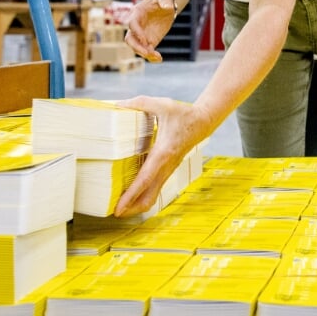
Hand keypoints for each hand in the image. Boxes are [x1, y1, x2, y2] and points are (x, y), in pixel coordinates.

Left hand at [113, 95, 210, 216]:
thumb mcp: (161, 104)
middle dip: (131, 209)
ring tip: (119, 206)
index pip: (144, 180)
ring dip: (137, 204)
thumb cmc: (182, 114)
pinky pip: (155, 189)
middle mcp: (166, 166)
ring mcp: (168, 170)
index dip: (130, 196)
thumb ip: (138, 103)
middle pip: (148, 197)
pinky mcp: (168, 170)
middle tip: (114, 212)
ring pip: (152, 196)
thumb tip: (116, 105)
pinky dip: (142, 195)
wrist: (203, 121)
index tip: (118, 208)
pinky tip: (131, 193)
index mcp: (163, 153)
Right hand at [123, 0, 176, 62]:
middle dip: (136, 47)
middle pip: (130, 38)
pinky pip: (148, 50)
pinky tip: (159, 60)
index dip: (137, 32)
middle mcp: (136, 25)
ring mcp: (141, 34)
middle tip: (147, 53)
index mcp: (137, 13)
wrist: (166, 3)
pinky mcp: (149, 40)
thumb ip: (165, 0)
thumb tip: (168, 6)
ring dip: (145, 54)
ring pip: (137, 47)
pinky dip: (152, 56)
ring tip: (157, 57)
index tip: (145, 40)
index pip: (132, 24)